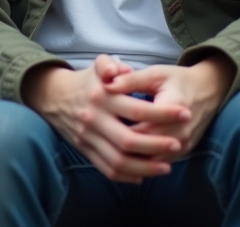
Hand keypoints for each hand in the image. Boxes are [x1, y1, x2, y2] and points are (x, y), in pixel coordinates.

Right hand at [22, 55, 190, 182]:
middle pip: (129, 140)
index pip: (136, 110)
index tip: (184, 114)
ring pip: (118, 160)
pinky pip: (106, 169)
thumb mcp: (98, 65)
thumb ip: (110, 64)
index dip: (163, 114)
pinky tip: (143, 176)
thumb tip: (121, 69)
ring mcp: (88, 138)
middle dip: (157, 145)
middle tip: (177, 145)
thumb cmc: (86, 81)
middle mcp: (94, 119)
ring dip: (145, 167)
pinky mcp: (84, 150)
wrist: (54, 97)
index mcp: (102, 97)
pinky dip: (126, 176)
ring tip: (166, 168)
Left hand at [103, 55, 234, 161]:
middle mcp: (181, 131)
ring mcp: (184, 144)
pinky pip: (160, 163)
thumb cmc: (177, 80)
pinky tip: (125, 155)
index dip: (119, 128)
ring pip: (153, 161)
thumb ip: (131, 79)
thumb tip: (107, 84)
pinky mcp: (184, 151)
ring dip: (132, 158)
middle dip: (122, 145)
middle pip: (146, 147)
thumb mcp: (155, 74)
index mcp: (174, 108)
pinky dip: (143, 162)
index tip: (100, 124)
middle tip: (100, 139)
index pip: (142, 127)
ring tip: (109, 148)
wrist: (207, 90)